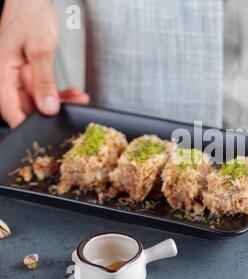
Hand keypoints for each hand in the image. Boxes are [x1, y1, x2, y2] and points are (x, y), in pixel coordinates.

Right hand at [0, 0, 88, 127]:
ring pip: (38, 100)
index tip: (44, 134)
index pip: (9, 109)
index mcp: (2, 72)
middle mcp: (8, 77)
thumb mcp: (40, 49)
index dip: (26, 125)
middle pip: (26, 107)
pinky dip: (58, 93)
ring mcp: (18, 76)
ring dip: (59, 103)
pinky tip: (73, 94)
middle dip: (50, 113)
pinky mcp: (29, 73)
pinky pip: (43, 90)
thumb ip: (43, 80)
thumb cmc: (31, 16)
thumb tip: (47, 108)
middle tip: (73, 110)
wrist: (32, 0)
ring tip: (78, 100)